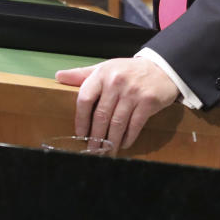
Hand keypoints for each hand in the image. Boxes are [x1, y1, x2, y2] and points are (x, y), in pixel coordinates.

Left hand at [55, 57, 178, 150]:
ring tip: (106, 151)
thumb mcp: (105, 68)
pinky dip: (127, 138)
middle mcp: (116, 82)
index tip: (80, 133)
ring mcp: (133, 92)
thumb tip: (58, 77)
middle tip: (92, 150)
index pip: (85, 98)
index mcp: (102, 73)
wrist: (161, 67)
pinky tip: (123, 144)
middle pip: (101, 116)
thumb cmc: (128, 70)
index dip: (81, 119)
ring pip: (117, 124)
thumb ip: (82, 74)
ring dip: (110, 142)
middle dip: (95, 137)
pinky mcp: (148, 102)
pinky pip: (134, 126)